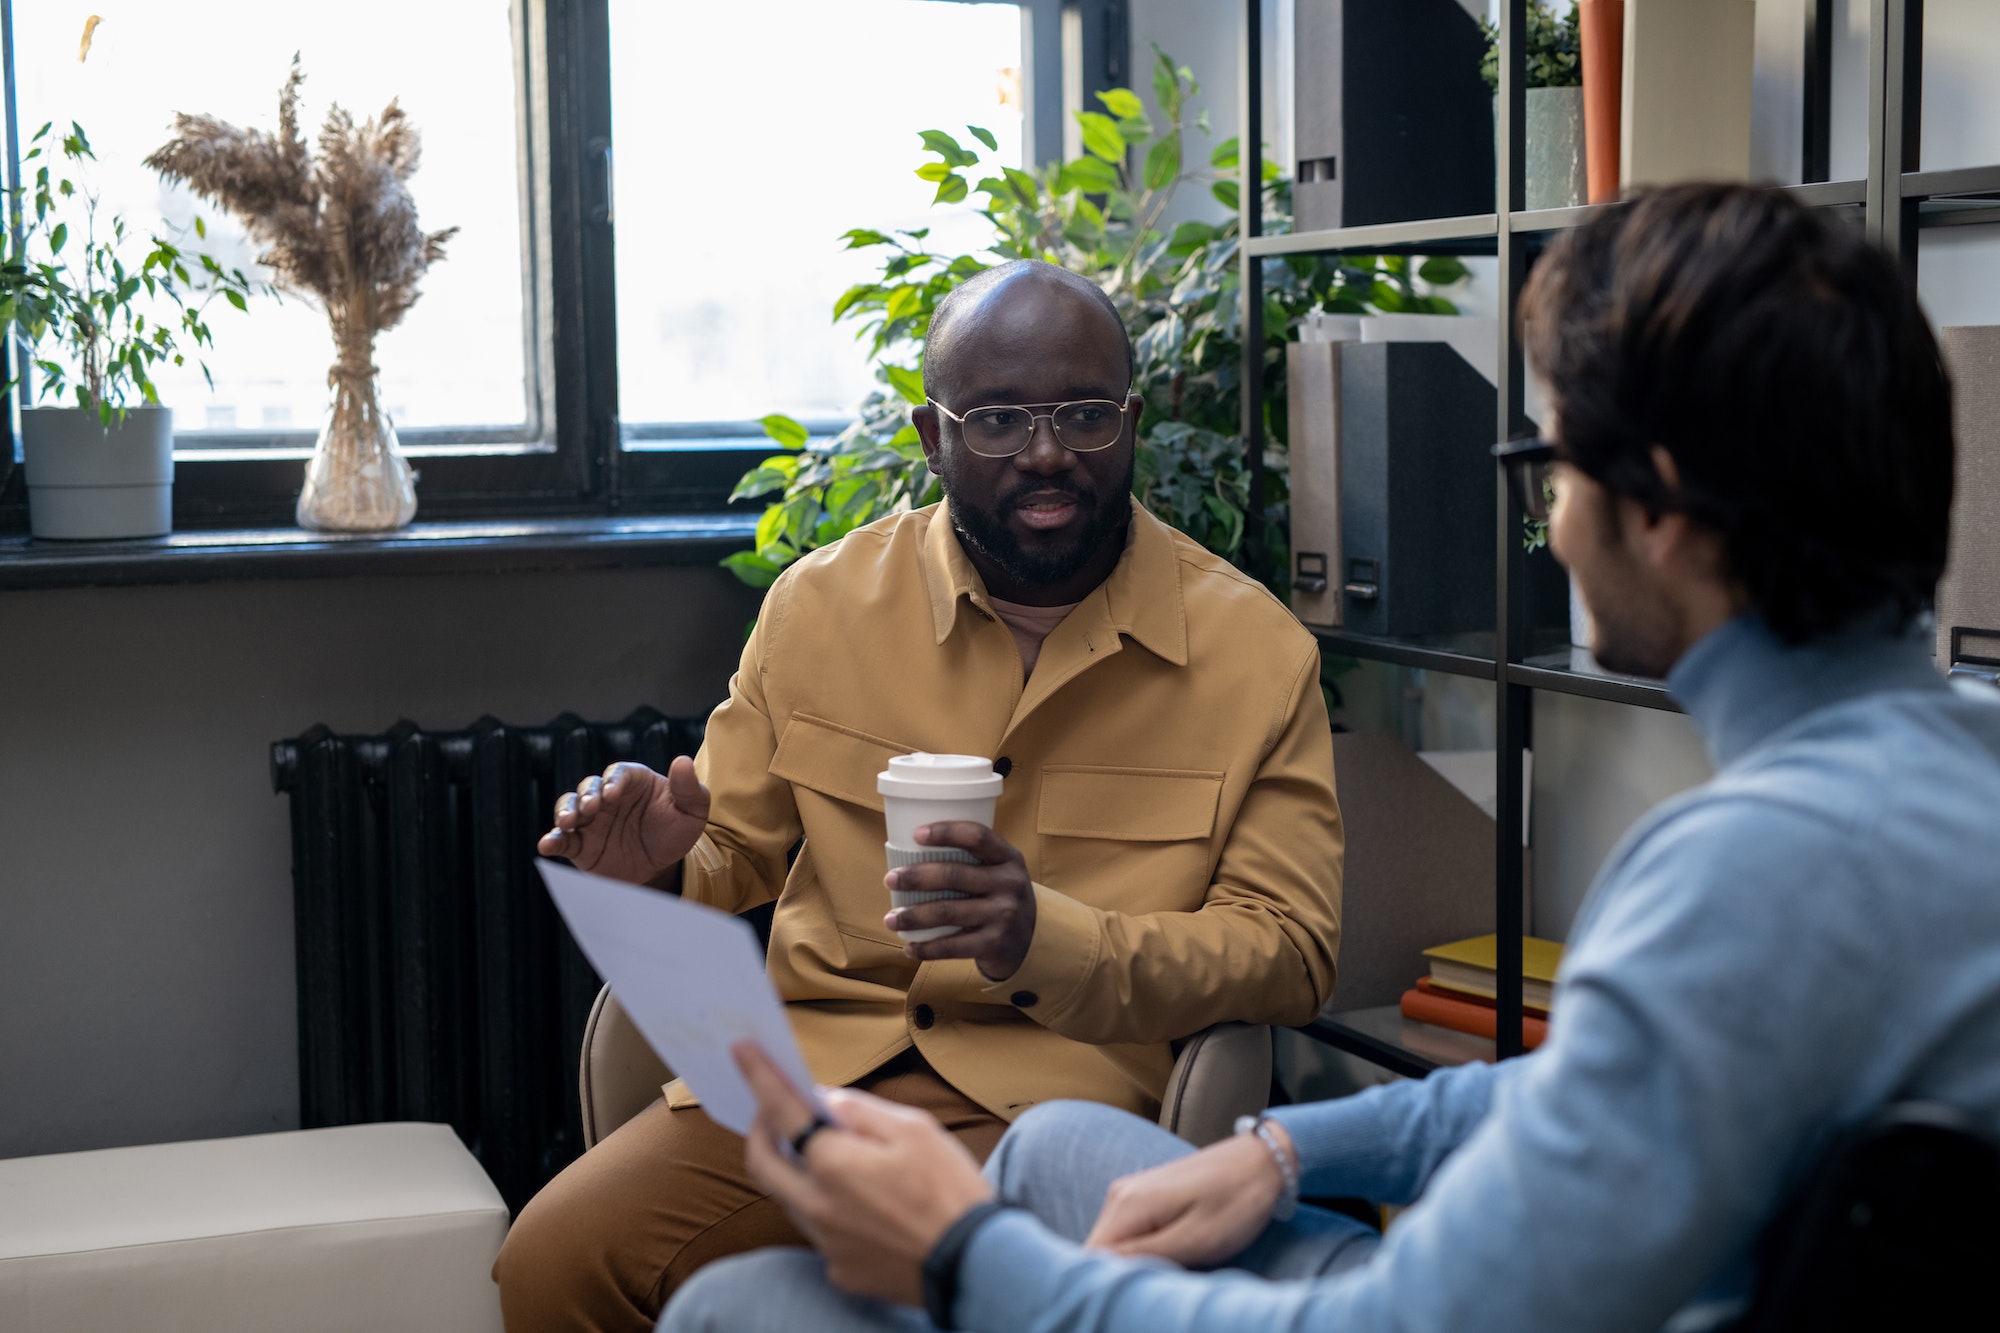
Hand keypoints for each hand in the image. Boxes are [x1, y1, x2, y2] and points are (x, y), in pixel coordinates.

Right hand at [536, 756, 709, 886]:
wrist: (665, 866)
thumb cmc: (677, 830)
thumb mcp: (692, 811)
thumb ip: (688, 788)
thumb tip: (683, 761)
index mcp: (633, 781)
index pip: (618, 773)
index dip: (613, 780)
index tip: (612, 793)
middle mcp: (607, 796)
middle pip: (589, 786)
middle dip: (587, 795)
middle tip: (591, 807)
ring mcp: (591, 820)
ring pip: (570, 807)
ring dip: (565, 811)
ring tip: (567, 822)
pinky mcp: (580, 844)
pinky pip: (563, 839)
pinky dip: (552, 840)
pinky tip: (546, 845)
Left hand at [734, 1041, 993, 1305]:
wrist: (978, 1264)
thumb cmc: (952, 1191)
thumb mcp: (916, 1130)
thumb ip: (860, 1111)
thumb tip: (824, 1100)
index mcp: (833, 1165)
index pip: (781, 1112)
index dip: (759, 1077)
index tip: (742, 1051)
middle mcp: (818, 1207)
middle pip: (763, 1164)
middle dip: (758, 1131)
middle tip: (769, 1112)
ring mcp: (827, 1244)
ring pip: (790, 1200)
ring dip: (796, 1172)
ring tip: (824, 1154)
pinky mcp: (841, 1270)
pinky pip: (820, 1232)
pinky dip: (828, 1209)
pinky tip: (859, 1203)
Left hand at [883, 822, 1036, 980]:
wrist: (1032, 940)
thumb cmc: (999, 896)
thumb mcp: (999, 872)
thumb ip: (970, 860)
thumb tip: (909, 852)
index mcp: (1008, 857)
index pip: (977, 836)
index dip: (946, 832)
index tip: (916, 834)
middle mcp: (1009, 883)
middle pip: (954, 874)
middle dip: (916, 877)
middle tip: (890, 879)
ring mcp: (1003, 915)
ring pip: (947, 912)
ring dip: (913, 916)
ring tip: (891, 918)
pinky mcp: (994, 943)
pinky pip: (952, 946)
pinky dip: (926, 948)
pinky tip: (909, 948)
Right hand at [1083, 1125, 1291, 1267]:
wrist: (1263, 1161)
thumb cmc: (1236, 1201)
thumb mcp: (1196, 1239)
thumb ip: (1144, 1257)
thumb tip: (1099, 1273)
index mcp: (1127, 1205)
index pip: (1090, 1257)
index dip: (1106, 1284)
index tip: (1138, 1296)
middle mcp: (1119, 1196)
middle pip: (1098, 1253)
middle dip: (1122, 1277)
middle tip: (1161, 1287)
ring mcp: (1131, 1194)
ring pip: (1114, 1246)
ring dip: (1136, 1267)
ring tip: (1173, 1271)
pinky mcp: (1145, 1198)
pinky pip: (1130, 1236)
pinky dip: (1145, 1254)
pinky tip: (1174, 1257)